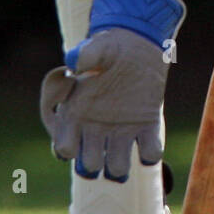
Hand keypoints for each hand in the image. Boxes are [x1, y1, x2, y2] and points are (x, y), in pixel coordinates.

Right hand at [40, 27, 167, 181]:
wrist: (138, 45)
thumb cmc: (110, 47)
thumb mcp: (97, 47)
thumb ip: (84, 54)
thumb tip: (71, 62)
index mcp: (76, 115)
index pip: (63, 148)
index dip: (67, 148)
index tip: (76, 133)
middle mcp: (96, 130)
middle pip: (89, 166)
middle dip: (93, 162)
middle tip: (102, 140)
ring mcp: (122, 132)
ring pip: (117, 168)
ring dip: (119, 166)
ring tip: (123, 144)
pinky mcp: (147, 128)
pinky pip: (149, 153)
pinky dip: (150, 152)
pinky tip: (147, 137)